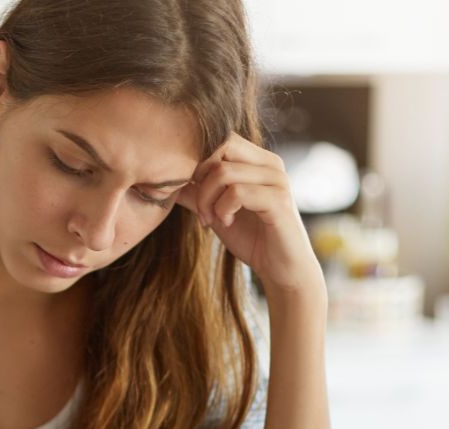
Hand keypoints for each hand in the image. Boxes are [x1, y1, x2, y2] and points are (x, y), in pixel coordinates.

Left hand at [176, 132, 322, 295]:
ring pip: (224, 173)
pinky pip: (237, 193)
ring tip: (210, 219)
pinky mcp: (279, 200)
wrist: (281, 269)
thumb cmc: (252, 239)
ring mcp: (277, 180)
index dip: (198, 161)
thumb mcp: (216, 212)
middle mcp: (270, 164)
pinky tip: (226, 223)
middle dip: (200, 177)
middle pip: (221, 147)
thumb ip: (196, 194)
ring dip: (207, 200)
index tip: (192, 190)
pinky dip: (222, 210)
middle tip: (200, 206)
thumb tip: (168, 180)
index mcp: (258, 160)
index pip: (221, 138)